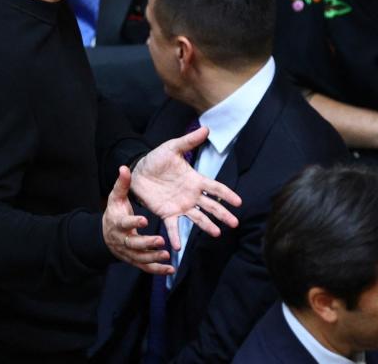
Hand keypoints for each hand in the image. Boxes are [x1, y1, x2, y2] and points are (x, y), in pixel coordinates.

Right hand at [103, 166, 172, 273]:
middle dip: (146, 243)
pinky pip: (145, 267)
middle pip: (133, 243)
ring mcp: (127, 252)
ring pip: (140, 257)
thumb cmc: (114, 213)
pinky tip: (170, 269)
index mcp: (117, 223)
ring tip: (166, 255)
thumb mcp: (115, 198)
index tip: (144, 219)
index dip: (133, 222)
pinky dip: (157, 270)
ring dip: (153, 257)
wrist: (105, 234)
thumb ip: (122, 184)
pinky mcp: (134, 260)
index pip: (124, 223)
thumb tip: (124, 167)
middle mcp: (121, 240)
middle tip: (160, 240)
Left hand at [131, 126, 241, 249]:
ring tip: (217, 234)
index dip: (227, 195)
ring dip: (207, 226)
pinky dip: (176, 236)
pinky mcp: (168, 213)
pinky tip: (178, 247)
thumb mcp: (172, 148)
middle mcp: (191, 195)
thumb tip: (206, 128)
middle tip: (234, 223)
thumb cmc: (157, 159)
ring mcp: (181, 205)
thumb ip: (189, 141)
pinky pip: (174, 226)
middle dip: (223, 214)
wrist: (138, 171)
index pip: (216, 188)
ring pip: (198, 218)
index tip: (239, 202)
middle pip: (211, 206)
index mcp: (195, 180)